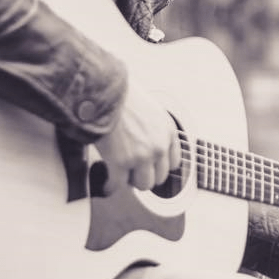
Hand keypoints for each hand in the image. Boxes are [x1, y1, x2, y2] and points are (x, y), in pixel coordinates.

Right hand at [94, 80, 181, 194]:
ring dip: (130, 181)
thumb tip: (146, 139)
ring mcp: (141, 156)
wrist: (104, 91)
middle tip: (132, 171)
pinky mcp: (120, 163)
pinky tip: (107, 184)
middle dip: (145, 175)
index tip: (150, 166)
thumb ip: (153, 127)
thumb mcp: (150, 108)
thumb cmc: (122, 94)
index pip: (173, 162)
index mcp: (168, 131)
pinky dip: (111, 187)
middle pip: (159, 177)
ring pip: (142, 185)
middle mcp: (159, 146)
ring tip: (121, 175)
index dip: (159, 166)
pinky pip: (117, 186)